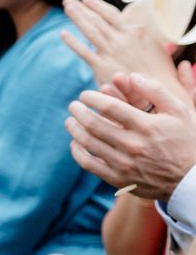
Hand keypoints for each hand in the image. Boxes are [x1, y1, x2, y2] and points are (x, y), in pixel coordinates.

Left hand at [61, 0, 178, 86]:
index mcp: (134, 33)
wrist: (157, 91)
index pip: (111, 14)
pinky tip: (63, 33)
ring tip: (66, 8)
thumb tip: (135, 26)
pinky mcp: (101, 66)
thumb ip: (141, 36)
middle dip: (81, 9)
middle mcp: (121, 40)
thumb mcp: (155, 46)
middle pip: (97, 20)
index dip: (97, 5)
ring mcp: (110, 52)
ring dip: (77, 18)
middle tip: (68, 0)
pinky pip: (83, 51)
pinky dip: (72, 41)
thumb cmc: (159, 70)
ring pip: (90, 31)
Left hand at [66, 70, 195, 200]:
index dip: (92, 98)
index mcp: (147, 126)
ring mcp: (124, 164)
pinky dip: (77, 151)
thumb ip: (155, 90)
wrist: (191, 179)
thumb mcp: (179, 111)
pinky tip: (75, 142)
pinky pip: (89, 164)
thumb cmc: (185, 139)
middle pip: (93, 124)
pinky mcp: (119, 179)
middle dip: (78, 111)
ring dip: (74, 128)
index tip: (85, 95)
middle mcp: (133, 145)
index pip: (109, 107)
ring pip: (88, 143)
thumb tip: (131, 75)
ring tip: (71, 120)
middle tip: (73, 105)